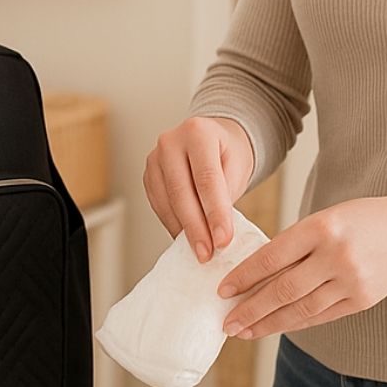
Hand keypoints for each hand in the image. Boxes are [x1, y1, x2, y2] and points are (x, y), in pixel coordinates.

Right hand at [144, 116, 254, 262]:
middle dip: (196, 228)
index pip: (207, 180)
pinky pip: (158, 205)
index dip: (215, 213)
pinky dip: (173, 224)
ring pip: (167, 202)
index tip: (223, 240)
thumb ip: (226, 196)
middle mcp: (171, 142)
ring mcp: (154, 158)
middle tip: (207, 253)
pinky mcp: (148, 175)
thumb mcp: (237, 167)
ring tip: (199, 251)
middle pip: (182, 193)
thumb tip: (215, 234)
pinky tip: (185, 238)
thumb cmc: (227, 153)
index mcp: (198, 132)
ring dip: (183, 230)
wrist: (213, 140)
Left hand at [217, 188, 386, 339]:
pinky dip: (294, 323)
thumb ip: (293, 245)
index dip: (244, 276)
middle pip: (283, 290)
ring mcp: (352, 281)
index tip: (222, 291)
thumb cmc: (360, 220)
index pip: (272, 256)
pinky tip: (274, 327)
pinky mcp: (363, 301)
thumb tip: (251, 276)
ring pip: (300, 310)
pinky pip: (320, 317)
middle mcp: (336, 255)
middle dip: (250, 310)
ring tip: (244, 332)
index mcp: (322, 227)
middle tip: (226, 323)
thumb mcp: (325, 219)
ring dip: (268, 324)